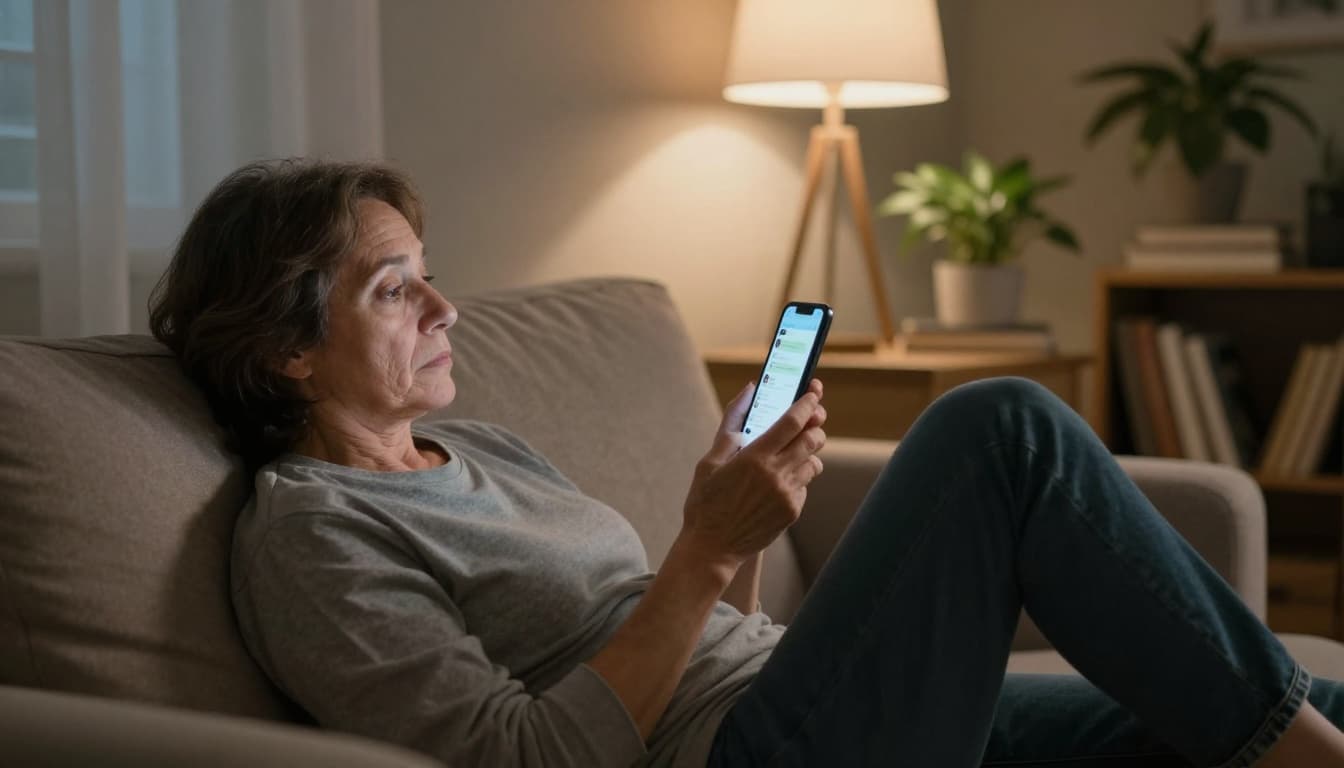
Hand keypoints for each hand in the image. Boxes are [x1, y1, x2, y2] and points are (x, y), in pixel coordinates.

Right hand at [678, 379, 826, 573]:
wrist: (712, 548)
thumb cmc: (706, 502)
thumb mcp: (710, 460)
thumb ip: (732, 422)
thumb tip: (749, 390)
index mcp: (754, 457)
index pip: (793, 421)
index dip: (807, 403)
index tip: (813, 393)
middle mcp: (775, 474)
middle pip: (813, 438)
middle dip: (814, 425)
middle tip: (808, 421)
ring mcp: (787, 494)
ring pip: (813, 462)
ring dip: (806, 453)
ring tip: (787, 456)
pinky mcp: (792, 511)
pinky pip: (805, 485)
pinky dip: (797, 478)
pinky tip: (775, 484)